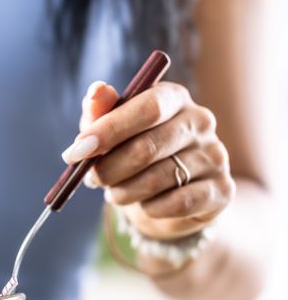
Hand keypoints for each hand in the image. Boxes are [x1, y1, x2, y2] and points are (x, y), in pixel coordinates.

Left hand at [63, 80, 234, 240]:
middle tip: (91, 179)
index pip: (148, 107)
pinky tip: (145, 204)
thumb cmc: (132, 153)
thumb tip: (96, 91)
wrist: (169, 195)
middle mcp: (201, 121)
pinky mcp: (222, 189)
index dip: (109, 130)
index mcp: (174, 98)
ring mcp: (215, 154)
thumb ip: (100, 112)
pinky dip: (150, 208)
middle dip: (108, 169)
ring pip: (157, 179)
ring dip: (123, 192)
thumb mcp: (110, 131)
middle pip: (147, 147)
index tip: (76, 151)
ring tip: (114, 193)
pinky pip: (177, 203)